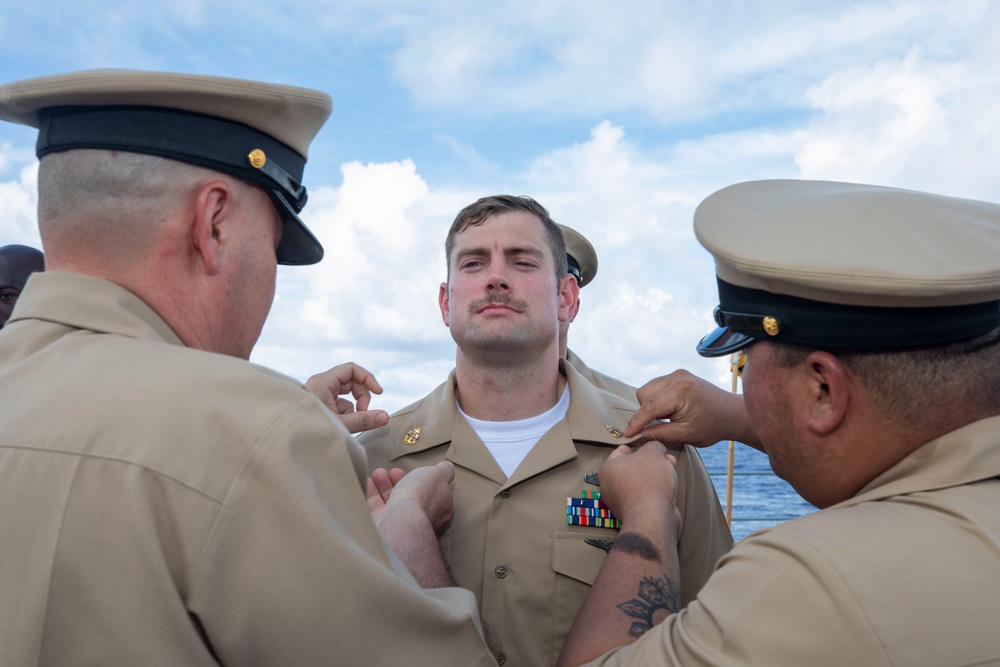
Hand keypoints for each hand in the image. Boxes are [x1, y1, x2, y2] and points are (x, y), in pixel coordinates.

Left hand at [305, 362, 388, 432]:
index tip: (379, 392)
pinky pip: (339, 404)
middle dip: (361, 397)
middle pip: (351, 382)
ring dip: (353, 409)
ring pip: (346, 396)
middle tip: (364, 413)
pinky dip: (344, 414)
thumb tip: (385, 417)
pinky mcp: (320, 404)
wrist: (287, 440)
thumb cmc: (308, 430)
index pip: (351, 369)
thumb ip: (363, 420)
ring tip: (348, 424)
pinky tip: (340, 426)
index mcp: (323, 382)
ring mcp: (320, 395)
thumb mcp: (339, 425)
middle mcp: (321, 385)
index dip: (367, 378)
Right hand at [367, 462, 458, 588]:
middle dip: (399, 481)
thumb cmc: (421, 497)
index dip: (420, 480)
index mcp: (437, 507)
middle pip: (408, 496)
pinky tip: (367, 483)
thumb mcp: (438, 475)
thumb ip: (444, 471)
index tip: (411, 470)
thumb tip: (448, 467)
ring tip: (378, 473)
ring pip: (391, 502)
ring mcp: (400, 524)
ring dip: (384, 485)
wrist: (400, 522)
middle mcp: (419, 517)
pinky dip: (371, 494)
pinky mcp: (381, 528)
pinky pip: (375, 509)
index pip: (430, 493)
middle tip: (391, 471)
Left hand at [598, 443, 680, 535]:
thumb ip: (654, 445)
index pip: (622, 450)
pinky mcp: (636, 512)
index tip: (651, 444)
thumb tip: (656, 448)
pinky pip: (647, 495)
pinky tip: (670, 485)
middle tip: (665, 456)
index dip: (639, 445)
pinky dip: (658, 490)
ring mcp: (623, 501)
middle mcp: (611, 486)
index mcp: (608, 469)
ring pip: (642, 480)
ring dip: (657, 473)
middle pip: (634, 466)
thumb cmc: (648, 482)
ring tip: (670, 467)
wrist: (654, 519)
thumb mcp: (653, 452)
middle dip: (652, 460)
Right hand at [623, 369, 759, 449]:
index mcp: (681, 391)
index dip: (636, 422)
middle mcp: (677, 377)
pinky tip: (669, 410)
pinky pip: (656, 386)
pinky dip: (656, 399)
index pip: (649, 406)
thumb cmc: (713, 426)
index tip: (626, 435)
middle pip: (644, 395)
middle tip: (658, 427)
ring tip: (667, 418)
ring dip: (650, 405)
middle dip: (645, 412)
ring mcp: (677, 373)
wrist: (732, 413)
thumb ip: (658, 434)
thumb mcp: (685, 435)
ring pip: (647, 389)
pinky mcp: (677, 375)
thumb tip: (637, 436)